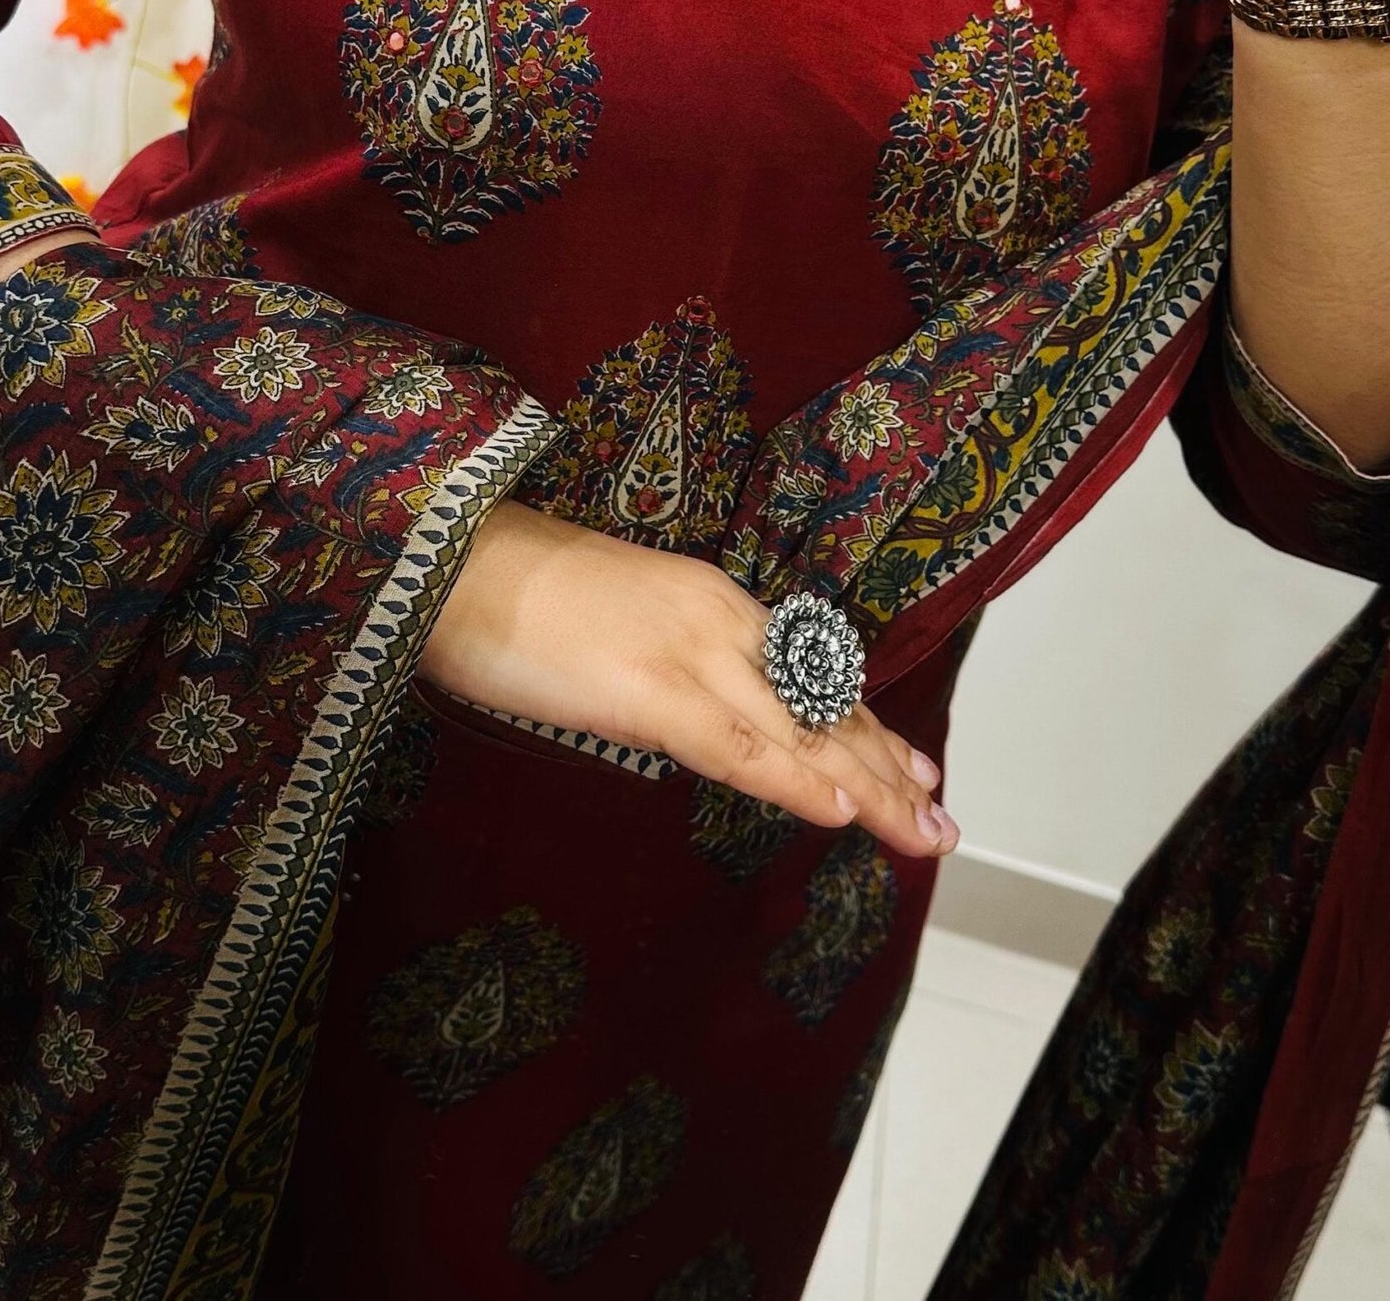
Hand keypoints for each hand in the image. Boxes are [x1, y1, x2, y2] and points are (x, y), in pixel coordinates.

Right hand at [420, 500, 960, 860]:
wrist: (448, 557)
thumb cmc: (512, 593)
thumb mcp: (615, 623)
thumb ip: (665, 664)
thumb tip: (687, 713)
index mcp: (711, 600)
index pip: (810, 672)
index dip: (864, 723)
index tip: (911, 763)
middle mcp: (720, 620)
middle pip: (823, 703)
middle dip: (888, 767)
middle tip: (940, 819)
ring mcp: (690, 653)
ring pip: (802, 730)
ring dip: (870, 787)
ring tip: (922, 832)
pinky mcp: (649, 690)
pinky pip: (739, 747)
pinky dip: (796, 781)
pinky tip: (843, 812)